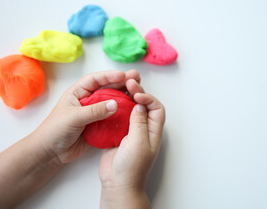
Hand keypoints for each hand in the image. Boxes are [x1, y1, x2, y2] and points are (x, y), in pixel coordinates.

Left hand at [33, 70, 140, 164]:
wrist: (51, 152)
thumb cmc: (55, 130)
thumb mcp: (74, 117)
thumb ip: (95, 110)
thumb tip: (115, 103)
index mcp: (78, 92)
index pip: (96, 80)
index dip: (110, 76)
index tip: (124, 76)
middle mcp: (88, 100)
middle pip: (107, 88)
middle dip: (122, 83)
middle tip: (136, 79)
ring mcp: (94, 112)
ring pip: (112, 101)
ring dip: (125, 97)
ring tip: (138, 93)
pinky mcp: (99, 124)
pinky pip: (113, 116)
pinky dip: (123, 113)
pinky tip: (133, 111)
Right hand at [99, 79, 165, 207]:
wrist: (117, 184)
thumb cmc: (132, 168)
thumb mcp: (138, 143)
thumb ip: (139, 122)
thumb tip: (139, 104)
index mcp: (153, 131)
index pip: (156, 108)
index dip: (148, 98)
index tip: (136, 95)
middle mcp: (143, 129)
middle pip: (143, 105)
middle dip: (137, 92)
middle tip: (128, 83)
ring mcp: (130, 131)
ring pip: (130, 109)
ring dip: (126, 98)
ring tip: (119, 87)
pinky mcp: (117, 134)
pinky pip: (118, 117)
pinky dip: (115, 108)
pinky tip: (110, 101)